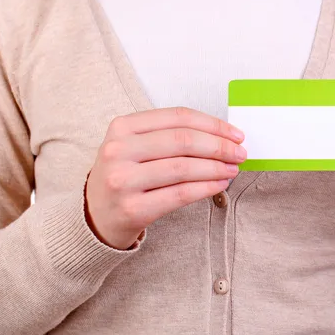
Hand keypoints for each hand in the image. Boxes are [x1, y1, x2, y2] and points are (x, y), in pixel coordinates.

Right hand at [85, 107, 245, 249]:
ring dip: (216, 168)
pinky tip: (219, 184)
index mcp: (121, 127)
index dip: (212, 124)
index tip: (235, 133)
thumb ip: (167, 135)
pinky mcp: (133, 208)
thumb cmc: (123, 176)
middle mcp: (118, 151)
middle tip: (240, 152)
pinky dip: (206, 188)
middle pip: (182, 141)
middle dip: (219, 146)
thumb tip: (220, 135)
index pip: (177, 117)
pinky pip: (180, 194)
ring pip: (183, 168)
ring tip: (232, 169)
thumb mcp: (132, 146)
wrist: (94, 217)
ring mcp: (123, 180)